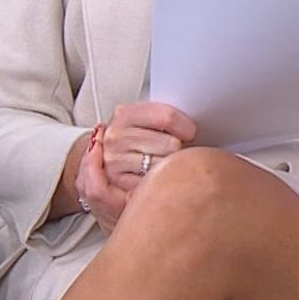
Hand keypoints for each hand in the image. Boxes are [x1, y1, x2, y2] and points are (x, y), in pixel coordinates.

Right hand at [73, 102, 197, 231]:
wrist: (106, 163)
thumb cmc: (133, 141)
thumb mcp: (142, 121)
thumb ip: (162, 118)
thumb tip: (192, 124)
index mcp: (124, 114)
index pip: (168, 117)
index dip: (186, 127)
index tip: (187, 132)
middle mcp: (116, 136)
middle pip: (171, 144)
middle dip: (177, 149)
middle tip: (168, 151)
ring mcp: (115, 160)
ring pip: (166, 166)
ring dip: (169, 168)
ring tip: (159, 163)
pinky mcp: (120, 183)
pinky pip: (156, 185)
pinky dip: (159, 184)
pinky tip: (153, 178)